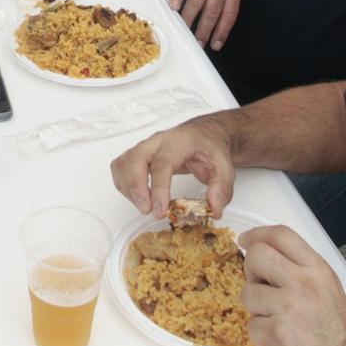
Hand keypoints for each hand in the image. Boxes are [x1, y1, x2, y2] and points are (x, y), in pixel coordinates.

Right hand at [110, 117, 235, 219]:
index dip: (158, 188)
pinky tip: (137, 197)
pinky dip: (123, 184)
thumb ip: (222, 189)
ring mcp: (145, 146)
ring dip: (128, 188)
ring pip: (124, 163)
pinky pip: (120, 167)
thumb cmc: (210, 149)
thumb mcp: (225, 168)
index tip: (159, 211)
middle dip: (136, 187)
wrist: (204, 134)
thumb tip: (214, 210)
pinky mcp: (137, 153)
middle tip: (146, 210)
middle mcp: (158, 141)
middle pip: (136, 158)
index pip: (163, 163)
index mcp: (180, 141)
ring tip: (144, 206)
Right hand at [169, 0, 243, 47]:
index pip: (230, 13)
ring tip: (184, 29)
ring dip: (189, 18)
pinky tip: (174, 8)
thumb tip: (216, 26)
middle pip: (213, 10)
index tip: (215, 44)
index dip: (222, 31)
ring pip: (197, 2)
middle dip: (205, 29)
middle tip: (198, 42)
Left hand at [240, 226, 345, 345]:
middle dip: (251, 270)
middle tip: (262, 287)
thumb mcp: (329, 294)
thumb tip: (268, 259)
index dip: (258, 234)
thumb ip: (302, 273)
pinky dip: (261, 335)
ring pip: (248, 293)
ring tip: (280, 323)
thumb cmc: (339, 343)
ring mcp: (288, 308)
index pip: (282, 235)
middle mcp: (304, 284)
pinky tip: (282, 343)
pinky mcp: (275, 334)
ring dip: (257, 309)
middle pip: (257, 255)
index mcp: (319, 272)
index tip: (245, 239)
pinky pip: (251, 324)